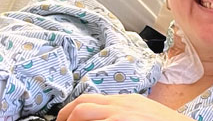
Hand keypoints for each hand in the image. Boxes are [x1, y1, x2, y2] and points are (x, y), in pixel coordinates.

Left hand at [57, 93, 191, 120]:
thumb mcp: (144, 112)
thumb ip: (124, 112)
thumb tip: (104, 116)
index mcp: (126, 101)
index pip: (88, 100)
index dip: (69, 111)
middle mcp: (121, 105)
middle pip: (81, 106)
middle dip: (65, 118)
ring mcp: (121, 116)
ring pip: (82, 113)